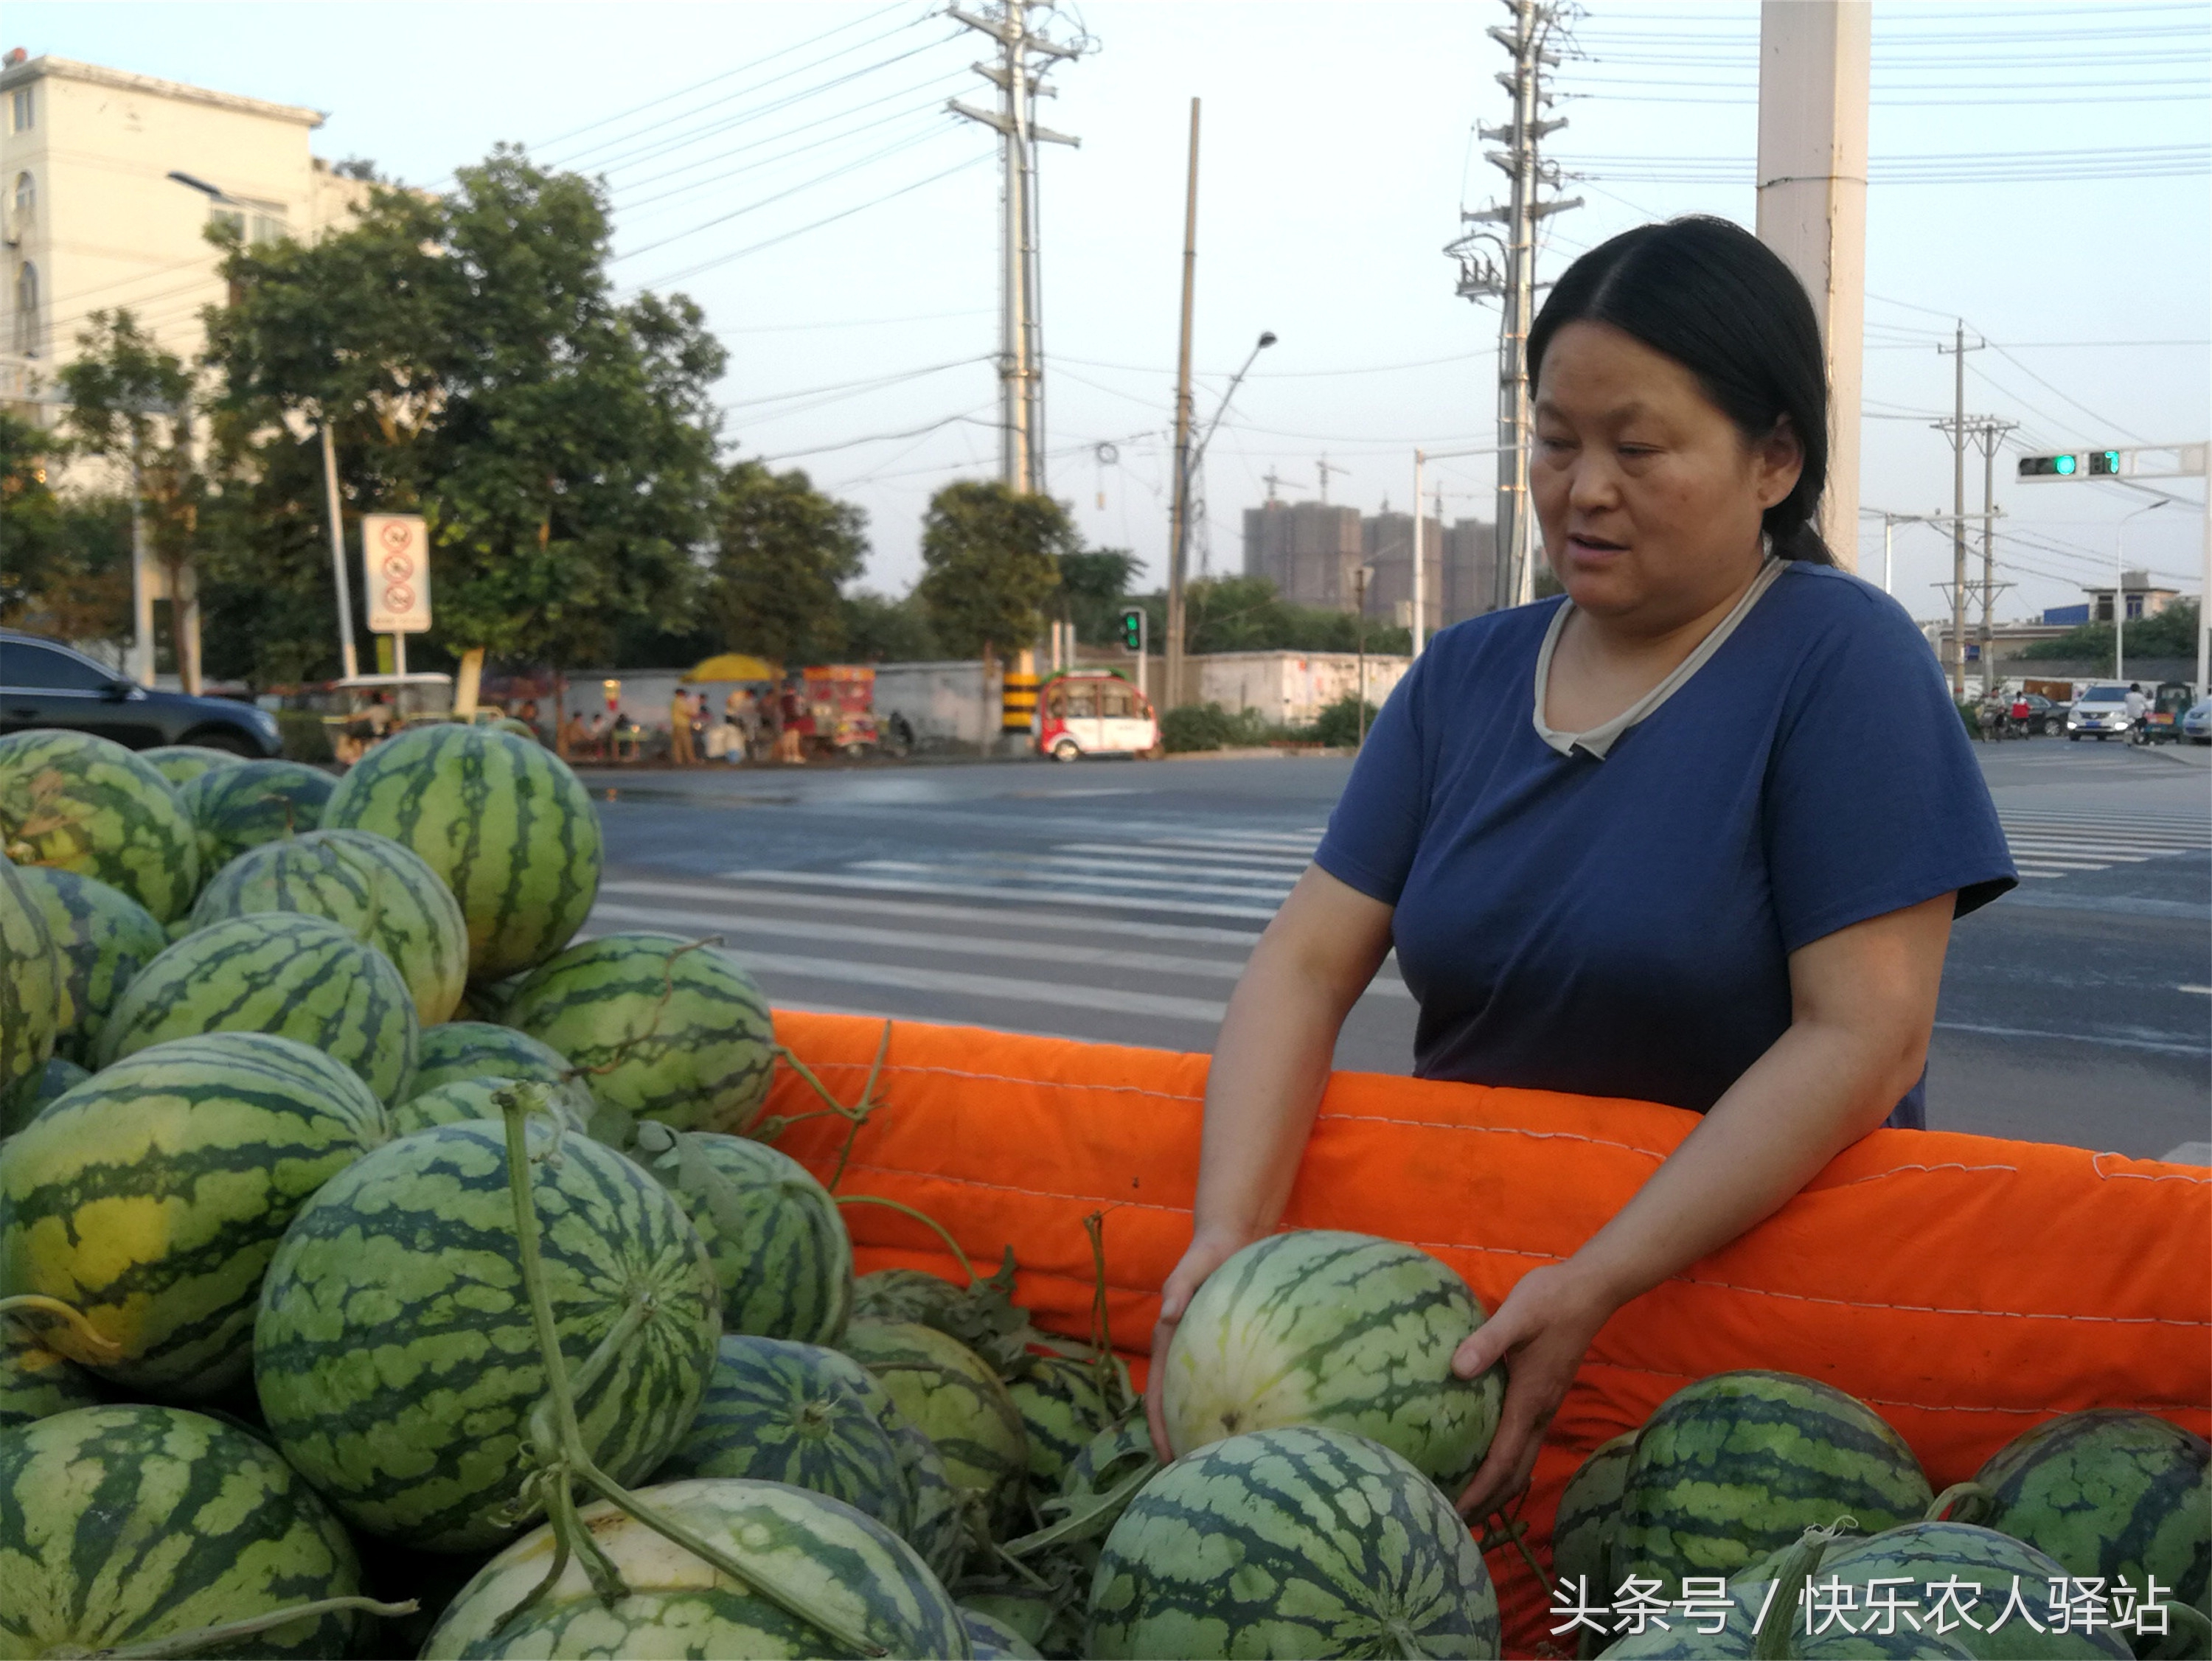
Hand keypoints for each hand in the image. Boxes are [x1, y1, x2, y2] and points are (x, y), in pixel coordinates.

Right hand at [1143, 1229, 1251, 1462]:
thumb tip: (1168, 1313)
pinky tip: (1250, 1429)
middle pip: (1176, 1406)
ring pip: (1198, 1400)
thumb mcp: (1193, 1267)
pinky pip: (1223, 1385)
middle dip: (1179, 1439)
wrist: (1233, 1239)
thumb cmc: (1209, 1254)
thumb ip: (1180, 1287)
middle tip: (1193, 1475)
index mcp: (1168, 1341)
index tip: (1166, 1458)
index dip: (1159, 1427)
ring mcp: (1204, 1354)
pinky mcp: (1227, 1350)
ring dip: (1200, 1429)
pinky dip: (1226, 1408)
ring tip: (1219, 1463)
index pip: (1158, 1393)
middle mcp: (1183, 1353)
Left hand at [1451, 1262, 1619, 1520]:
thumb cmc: (1550, 1300)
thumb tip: (1456, 1369)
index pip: (1503, 1461)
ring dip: (1497, 1488)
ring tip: (1466, 1502)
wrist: (1590, 1291)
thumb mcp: (1516, 1315)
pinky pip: (1523, 1444)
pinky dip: (1505, 1465)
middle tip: (1452, 1521)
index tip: (1454, 1511)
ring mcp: (1544, 1407)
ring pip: (1521, 1462)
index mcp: (1530, 1401)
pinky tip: (1484, 1462)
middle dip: (1487, 1501)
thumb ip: (1487, 1342)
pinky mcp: (1543, 1397)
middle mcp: (1540, 1413)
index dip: (1479, 1490)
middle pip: (1514, 1474)